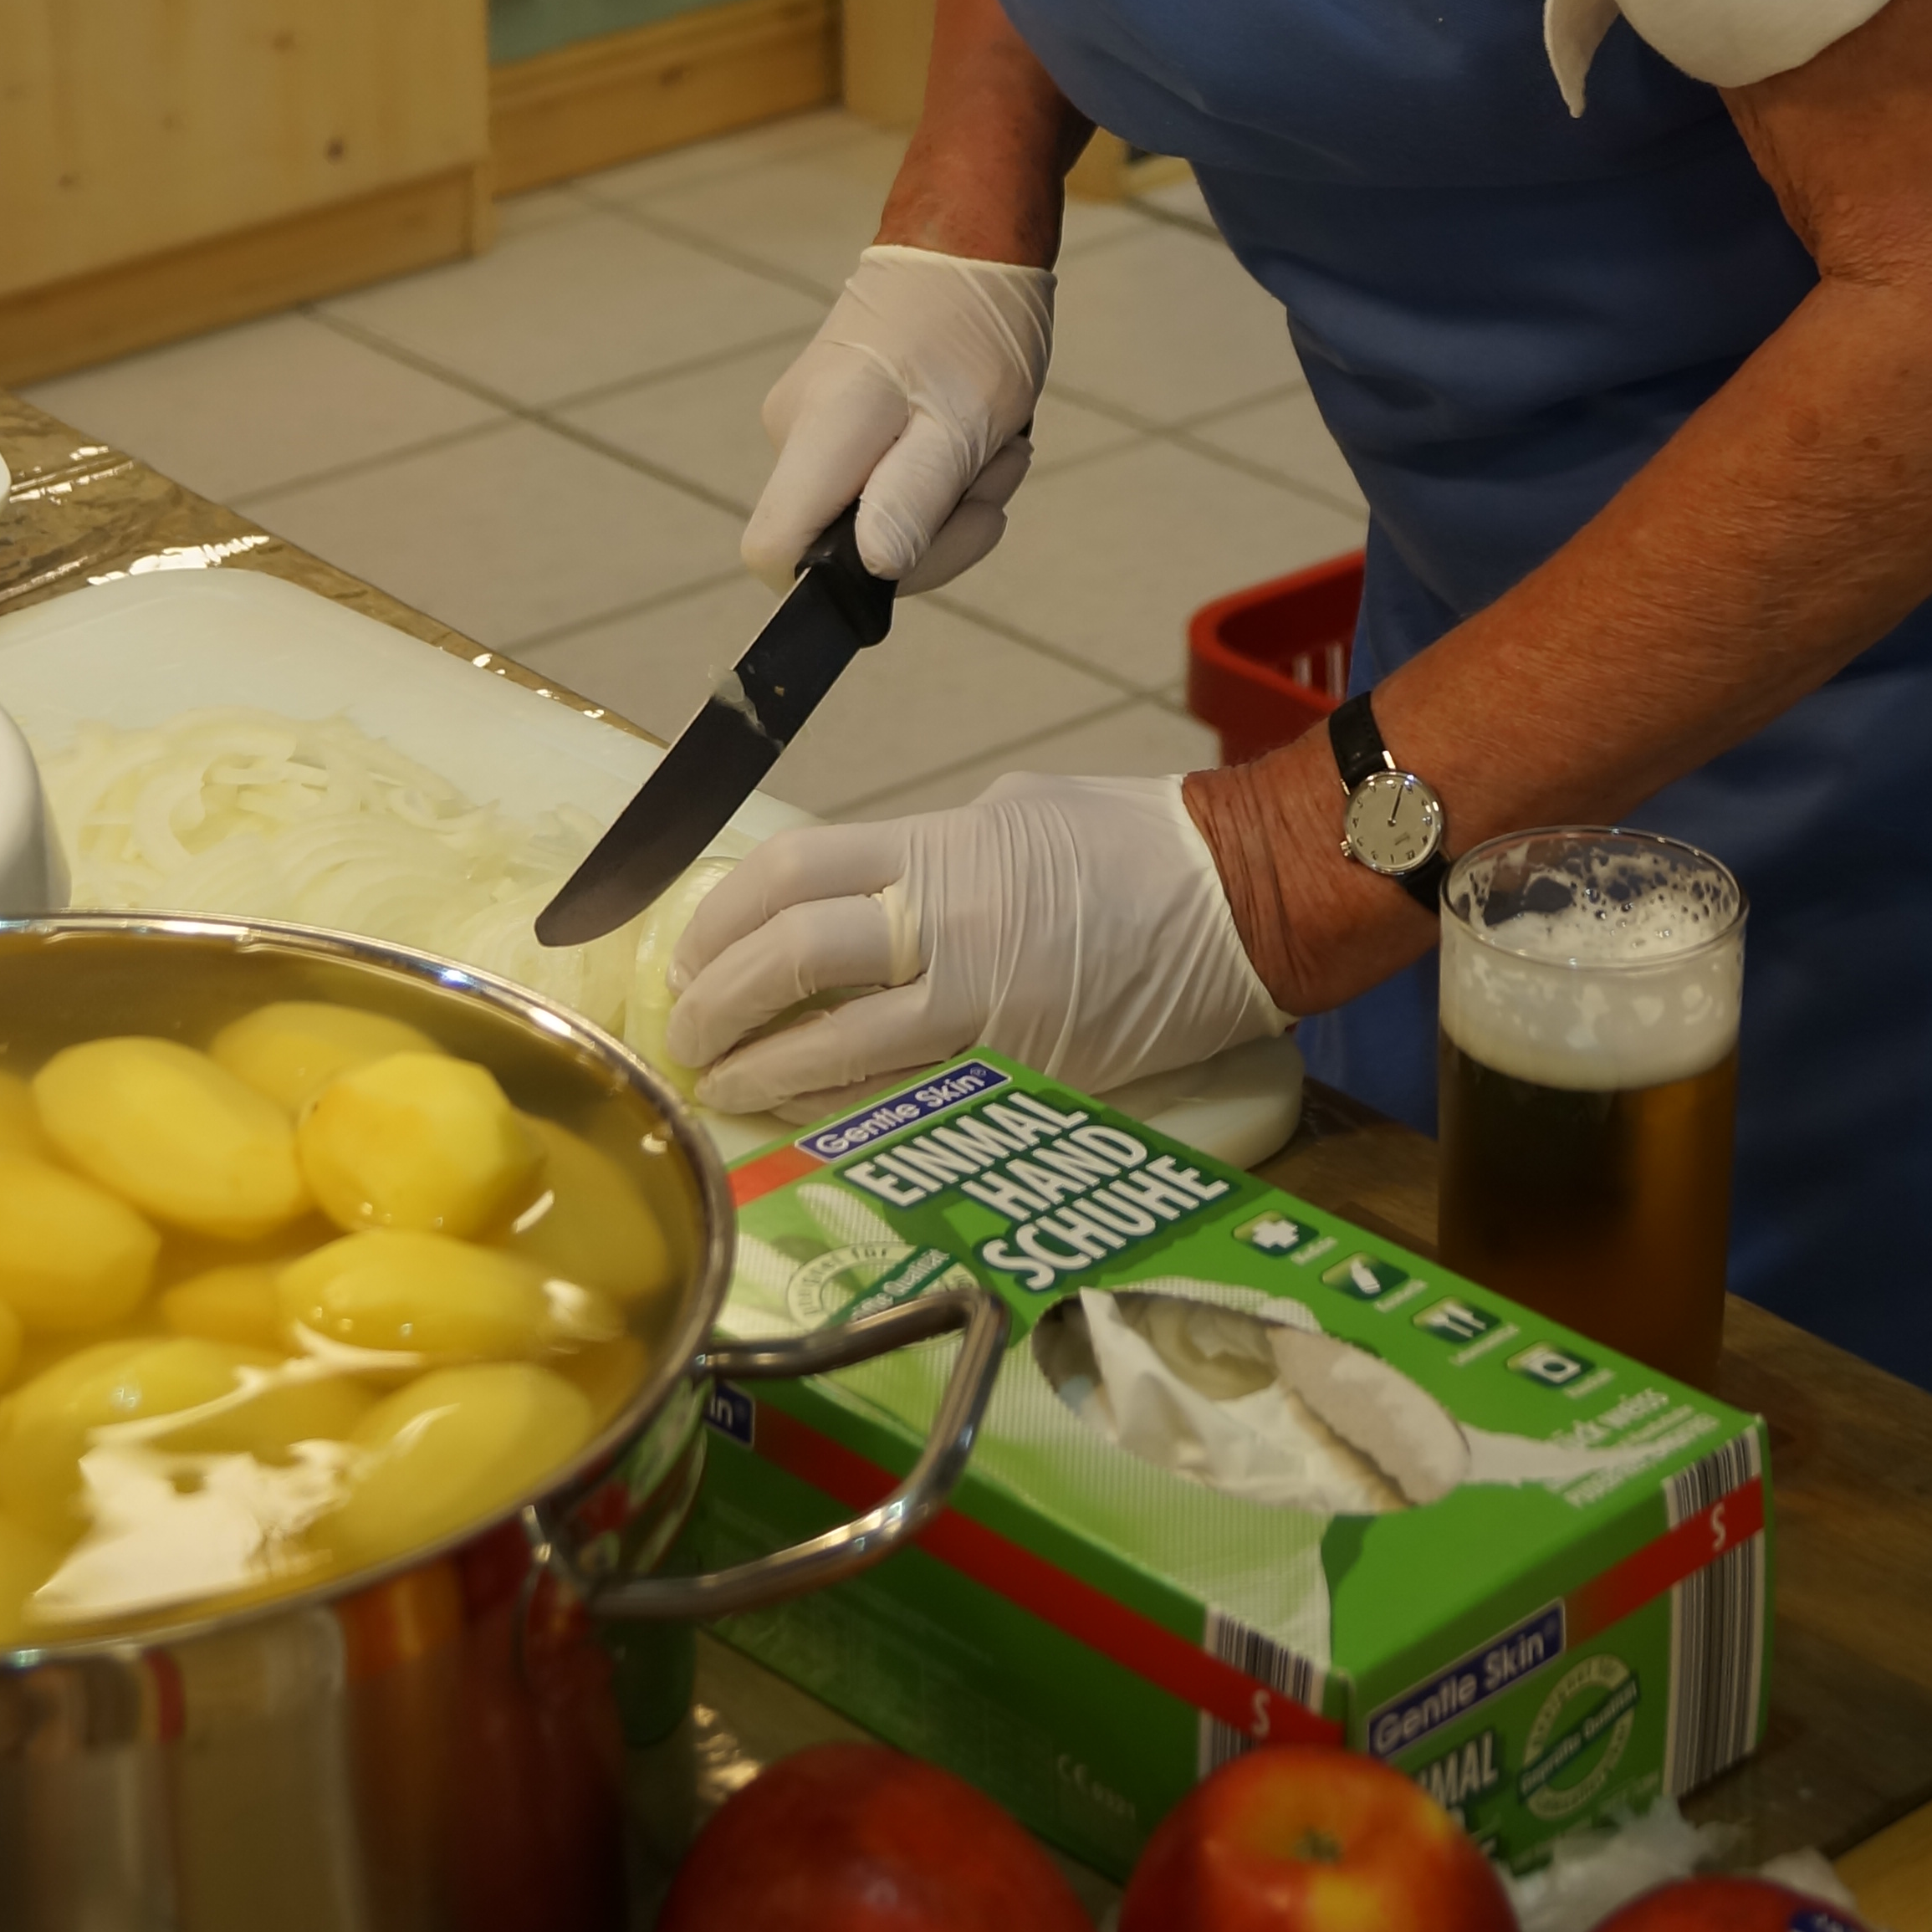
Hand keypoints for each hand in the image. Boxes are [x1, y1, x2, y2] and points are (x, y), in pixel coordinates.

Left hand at [664, 774, 1288, 1114]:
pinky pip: (910, 1098)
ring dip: (764, 1069)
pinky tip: (804, 1117)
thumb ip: (931, 853)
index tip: (689, 949)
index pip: (794, 872)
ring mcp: (988, 1006)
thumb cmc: (1136, 841)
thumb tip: (867, 889)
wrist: (1245, 898)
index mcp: (944, 848)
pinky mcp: (1026, 1072)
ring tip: (724, 1084)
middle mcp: (953, 922)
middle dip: (721, 1000)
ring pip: (839, 1045)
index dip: (722, 915)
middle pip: (794, 957)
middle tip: (687, 1031)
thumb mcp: (1012, 814)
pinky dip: (841, 1110)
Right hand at [741, 245, 1053, 594]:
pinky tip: (976, 435)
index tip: (915, 550)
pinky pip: (883, 483)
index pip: (771, 551)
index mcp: (816, 432)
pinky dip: (939, 473)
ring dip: (950, 499)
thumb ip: (911, 502)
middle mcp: (793, 431)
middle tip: (994, 473)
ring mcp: (810, 424)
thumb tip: (871, 571)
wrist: (965, 246)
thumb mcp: (962, 424)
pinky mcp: (834, 421)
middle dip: (932, 529)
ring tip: (995, 444)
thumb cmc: (971, 325)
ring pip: (873, 516)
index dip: (832, 583)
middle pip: (838, 545)